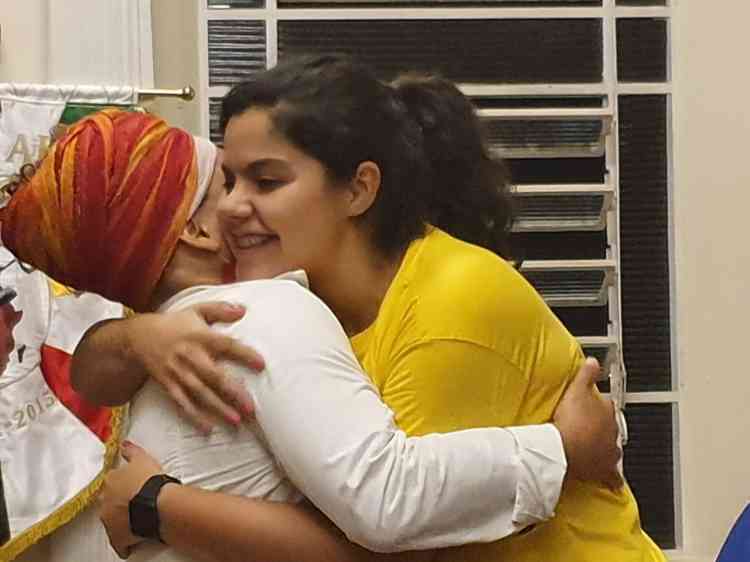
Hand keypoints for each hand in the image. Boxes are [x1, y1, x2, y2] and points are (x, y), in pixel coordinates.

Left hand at [98, 441, 163, 558]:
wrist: (155, 503)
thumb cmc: (150, 480)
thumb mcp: (142, 459)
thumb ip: (131, 451)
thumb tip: (123, 443)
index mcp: (111, 481)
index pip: (113, 482)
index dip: (124, 485)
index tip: (132, 487)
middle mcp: (105, 500)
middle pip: (110, 501)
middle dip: (119, 503)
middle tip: (135, 503)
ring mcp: (109, 520)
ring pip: (113, 521)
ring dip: (122, 520)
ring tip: (137, 520)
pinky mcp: (117, 537)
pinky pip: (120, 542)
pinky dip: (125, 543)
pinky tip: (133, 542)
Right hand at [130, 302, 264, 431]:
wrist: (138, 335)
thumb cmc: (174, 322)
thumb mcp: (196, 309)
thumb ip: (220, 309)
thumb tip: (244, 309)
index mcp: (200, 337)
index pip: (226, 345)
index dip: (244, 354)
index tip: (262, 365)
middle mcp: (189, 356)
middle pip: (214, 376)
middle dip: (233, 392)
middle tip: (252, 407)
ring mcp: (177, 372)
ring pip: (200, 393)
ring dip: (218, 408)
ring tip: (236, 421)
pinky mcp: (167, 384)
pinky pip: (181, 403)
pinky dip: (193, 416)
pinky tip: (208, 428)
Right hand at [553, 357, 623, 489]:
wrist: (565, 448)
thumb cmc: (571, 420)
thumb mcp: (577, 389)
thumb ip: (587, 374)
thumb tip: (594, 361)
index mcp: (607, 412)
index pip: (607, 406)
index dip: (599, 406)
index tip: (591, 407)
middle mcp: (612, 433)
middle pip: (610, 429)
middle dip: (603, 429)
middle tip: (590, 429)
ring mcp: (609, 452)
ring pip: (613, 451)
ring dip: (607, 450)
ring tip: (597, 450)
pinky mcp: (602, 471)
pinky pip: (612, 477)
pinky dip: (613, 480)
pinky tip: (613, 484)